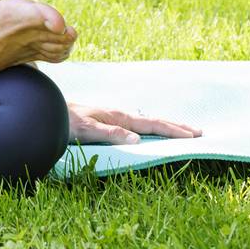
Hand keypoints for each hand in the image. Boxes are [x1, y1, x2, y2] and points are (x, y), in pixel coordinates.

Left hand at [66, 101, 203, 145]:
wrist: (51, 110)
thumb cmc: (67, 121)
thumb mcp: (88, 130)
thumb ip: (110, 133)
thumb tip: (137, 138)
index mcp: (118, 117)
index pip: (152, 124)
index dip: (172, 129)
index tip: (192, 134)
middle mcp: (119, 115)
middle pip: (153, 121)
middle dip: (176, 126)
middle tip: (198, 131)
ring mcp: (115, 117)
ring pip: (147, 121)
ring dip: (165, 125)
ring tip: (182, 129)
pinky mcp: (110, 121)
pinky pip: (138, 124)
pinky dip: (152, 127)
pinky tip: (153, 130)